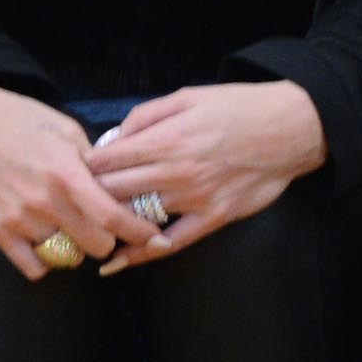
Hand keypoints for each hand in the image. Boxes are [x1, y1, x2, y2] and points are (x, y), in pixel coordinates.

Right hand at [0, 70, 158, 280]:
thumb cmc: (18, 120)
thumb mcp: (65, 129)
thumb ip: (93, 161)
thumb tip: (120, 183)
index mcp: (66, 173)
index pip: (112, 217)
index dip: (139, 232)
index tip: (153, 238)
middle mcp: (44, 201)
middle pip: (95, 244)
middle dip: (107, 237)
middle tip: (103, 225)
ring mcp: (19, 219)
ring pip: (66, 256)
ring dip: (74, 245)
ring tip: (69, 225)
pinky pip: (33, 266)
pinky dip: (47, 260)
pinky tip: (48, 240)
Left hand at [82, 82, 327, 268]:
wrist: (289, 128)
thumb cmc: (238, 108)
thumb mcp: (188, 97)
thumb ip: (146, 116)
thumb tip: (114, 138)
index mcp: (165, 138)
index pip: (106, 161)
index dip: (82, 168)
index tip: (71, 172)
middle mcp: (175, 171)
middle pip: (113, 191)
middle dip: (87, 196)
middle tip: (72, 202)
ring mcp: (194, 198)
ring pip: (136, 217)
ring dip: (108, 223)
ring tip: (85, 227)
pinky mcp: (213, 218)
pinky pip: (170, 243)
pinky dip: (141, 255)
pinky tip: (116, 264)